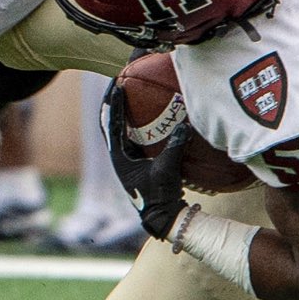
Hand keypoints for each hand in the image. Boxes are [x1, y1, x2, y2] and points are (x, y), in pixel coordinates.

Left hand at [102, 80, 191, 239]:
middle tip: (119, 82)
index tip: (116, 85)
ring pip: (121, 129)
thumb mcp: (167, 169)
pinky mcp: (138, 163)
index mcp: (119, 157)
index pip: (113, 124)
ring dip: (123, 111)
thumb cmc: (159, 195)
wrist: (162, 217)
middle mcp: (120, 157)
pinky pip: (133, 136)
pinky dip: (136, 123)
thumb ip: (175, 146)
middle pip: (112, 122)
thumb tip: (186, 124)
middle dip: (114, 103)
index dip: (114, 104)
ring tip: (128, 92)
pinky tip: (146, 113)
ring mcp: (128, 160)